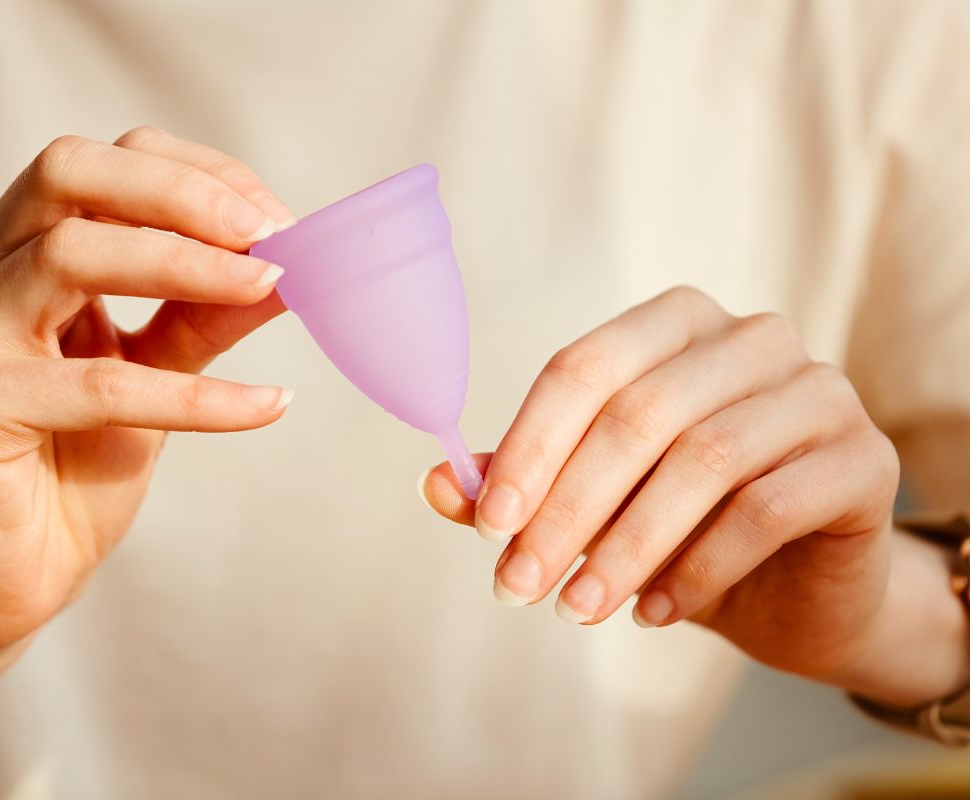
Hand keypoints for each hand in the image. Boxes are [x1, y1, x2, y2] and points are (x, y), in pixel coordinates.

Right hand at [0, 127, 295, 659]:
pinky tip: (268, 405)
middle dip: (183, 193)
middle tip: (271, 234)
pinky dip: (198, 394)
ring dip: (188, 265)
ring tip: (273, 286)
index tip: (277, 218)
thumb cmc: (70, 472)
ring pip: (70, 256)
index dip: (195, 176)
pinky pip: (100, 386)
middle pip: (67, 174)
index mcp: (10, 255)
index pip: (100, 165)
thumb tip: (287, 265)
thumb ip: (202, 316)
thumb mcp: (152, 374)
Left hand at [421, 286, 901, 682]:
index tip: (488, 524)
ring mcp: (819, 391)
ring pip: (703, 462)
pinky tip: (655, 614)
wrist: (795, 585)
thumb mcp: (591, 504)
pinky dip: (699, 569)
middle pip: (638, 415)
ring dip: (625, 548)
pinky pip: (767, 509)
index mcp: (675, 324)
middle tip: (516, 587)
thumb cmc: (680, 526)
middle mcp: (751, 338)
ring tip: (576, 612)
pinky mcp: (865, 459)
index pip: (583, 367)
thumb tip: (434, 484)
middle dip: (566, 511)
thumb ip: (519, 485)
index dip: (529, 445)